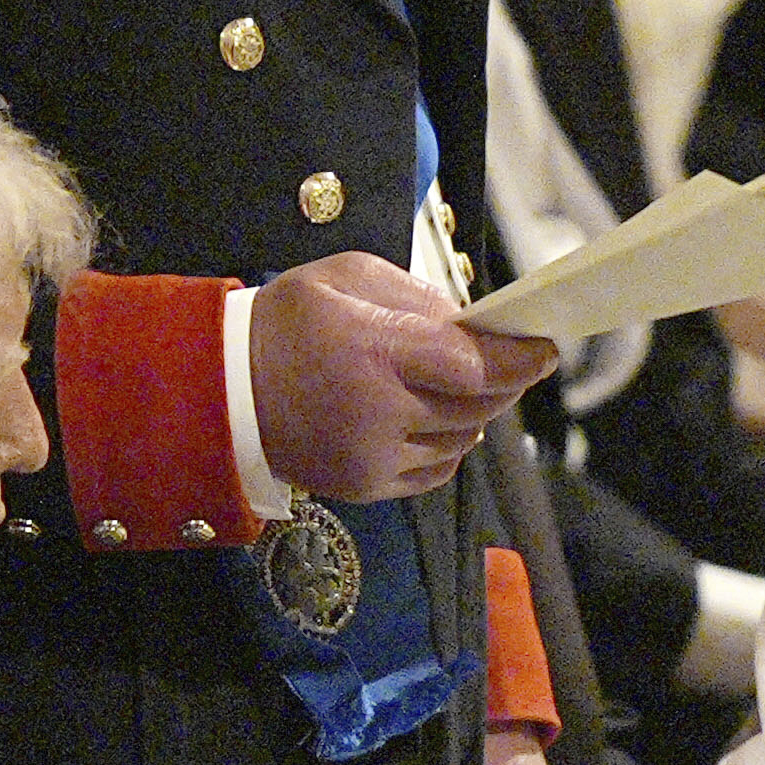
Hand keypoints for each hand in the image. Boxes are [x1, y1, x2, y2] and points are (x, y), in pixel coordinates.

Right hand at [249, 252, 554, 503]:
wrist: (218, 392)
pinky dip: (450, 444)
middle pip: (478, 405)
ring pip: (463, 440)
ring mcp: (373, 458)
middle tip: (509, 358)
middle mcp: (380, 414)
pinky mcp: (366, 487)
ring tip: (460, 384)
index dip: (519, 360)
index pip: (473, 366)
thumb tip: (469, 322)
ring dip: (474, 411)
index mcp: (374, 352)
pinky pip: (437, 471)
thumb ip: (414, 294)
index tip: (546, 348)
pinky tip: (432, 419)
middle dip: (504, 381)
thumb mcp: (344, 278)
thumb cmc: (286, 323)